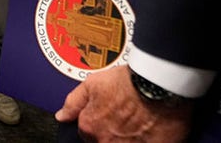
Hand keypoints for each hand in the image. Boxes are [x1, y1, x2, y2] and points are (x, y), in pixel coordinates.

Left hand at [56, 65, 191, 142]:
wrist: (159, 86)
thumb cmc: (128, 82)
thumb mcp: (92, 84)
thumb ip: (74, 102)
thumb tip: (61, 115)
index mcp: (90, 127)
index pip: (87, 134)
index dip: (97, 123)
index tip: (107, 116)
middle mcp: (106, 142)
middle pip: (104, 141)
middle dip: (112, 132)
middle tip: (125, 118)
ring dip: (127, 137)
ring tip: (138, 123)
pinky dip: (144, 140)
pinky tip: (149, 130)